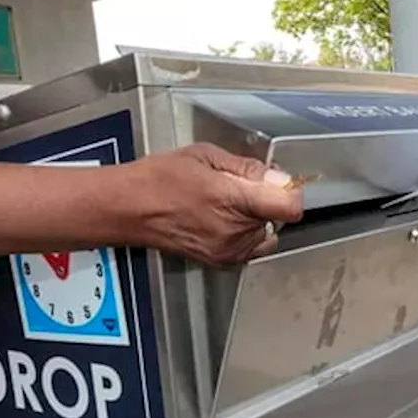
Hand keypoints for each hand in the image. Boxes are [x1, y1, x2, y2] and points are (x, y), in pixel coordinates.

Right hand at [129, 143, 303, 265]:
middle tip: (237, 186)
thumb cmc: (159, 179)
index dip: (289, 191)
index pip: (289, 206)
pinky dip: (243, 233)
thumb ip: (248, 168)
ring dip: (255, 218)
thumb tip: (278, 177)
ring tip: (223, 203)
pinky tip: (219, 218)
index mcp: (233, 201)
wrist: (128, 209)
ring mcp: (229, 251)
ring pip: (265, 232)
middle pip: (277, 217)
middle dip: (266, 200)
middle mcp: (235, 232)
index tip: (279, 182)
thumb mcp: (206, 156)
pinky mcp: (222, 261)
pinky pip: (250, 246)